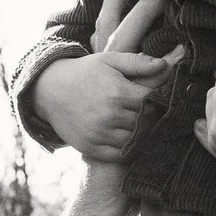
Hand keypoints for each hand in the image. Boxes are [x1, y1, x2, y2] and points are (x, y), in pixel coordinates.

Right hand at [30, 0, 179, 161]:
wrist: (48, 90)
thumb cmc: (84, 73)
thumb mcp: (109, 60)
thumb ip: (138, 63)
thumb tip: (166, 66)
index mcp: (118, 92)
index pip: (153, 101)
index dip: (161, 101)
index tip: (162, 99)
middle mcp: (110, 114)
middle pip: (147, 122)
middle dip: (153, 118)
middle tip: (156, 115)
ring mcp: (99, 133)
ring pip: (136, 140)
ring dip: (143, 135)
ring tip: (143, 127)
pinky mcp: (90, 147)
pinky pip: (119, 155)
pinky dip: (129, 150)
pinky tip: (131, 140)